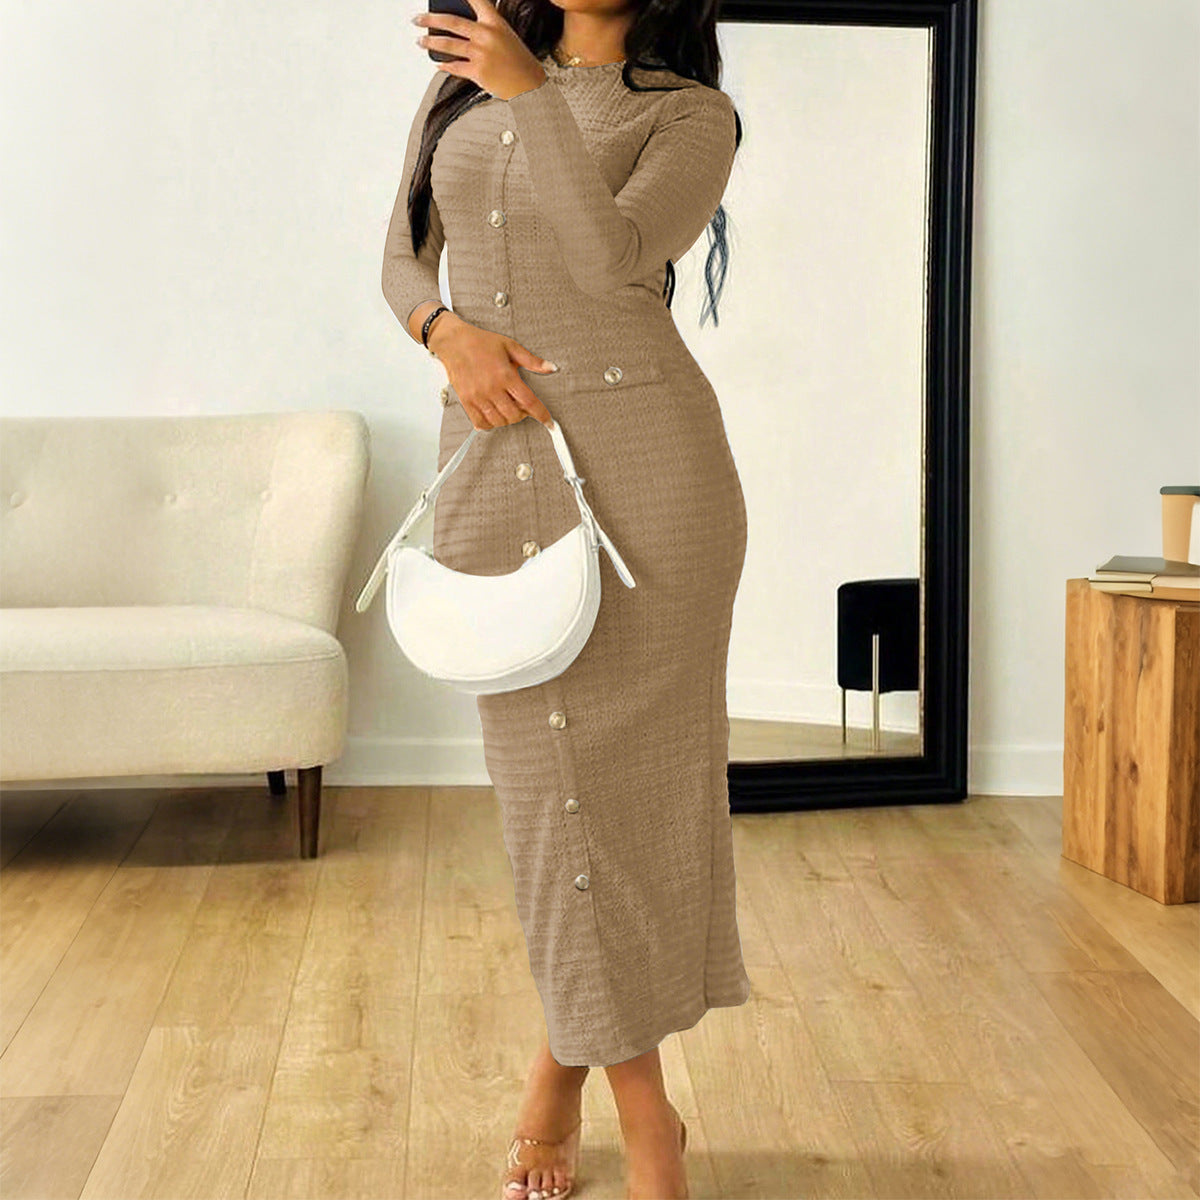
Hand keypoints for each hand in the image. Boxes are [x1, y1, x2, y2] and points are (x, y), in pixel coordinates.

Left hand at [412, 0, 546, 100]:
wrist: (529, 85)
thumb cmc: (518, 61)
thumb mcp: (505, 36)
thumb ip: (484, 28)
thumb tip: (458, 27)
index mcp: (495, 22)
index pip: (475, 0)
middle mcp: (486, 35)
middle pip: (451, 22)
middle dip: (430, 19)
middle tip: (417, 18)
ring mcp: (481, 54)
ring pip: (448, 44)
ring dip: (430, 43)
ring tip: (420, 41)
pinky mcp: (478, 72)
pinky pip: (455, 67)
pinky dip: (444, 65)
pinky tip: (437, 64)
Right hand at [427, 314, 556, 429]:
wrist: (455, 342)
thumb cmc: (481, 343)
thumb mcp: (511, 347)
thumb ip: (533, 361)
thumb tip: (551, 368)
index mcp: (505, 375)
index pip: (529, 402)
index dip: (542, 415)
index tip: (549, 422)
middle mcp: (492, 389)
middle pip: (515, 415)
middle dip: (523, 414)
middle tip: (522, 405)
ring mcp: (478, 397)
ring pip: (499, 422)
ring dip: (508, 419)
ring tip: (508, 407)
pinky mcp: (467, 401)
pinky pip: (481, 423)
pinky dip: (490, 423)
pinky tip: (493, 414)